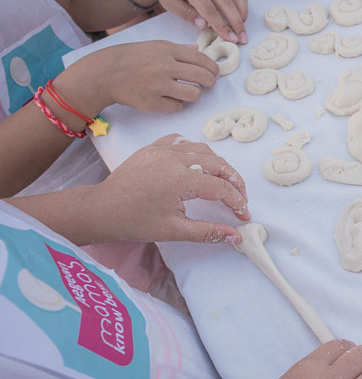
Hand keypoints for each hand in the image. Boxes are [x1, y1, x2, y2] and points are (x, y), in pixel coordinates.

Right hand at [58, 41, 219, 115]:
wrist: (103, 73)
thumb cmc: (130, 58)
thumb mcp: (153, 46)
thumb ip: (177, 49)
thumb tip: (198, 49)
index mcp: (166, 50)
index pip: (201, 58)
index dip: (212, 67)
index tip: (214, 72)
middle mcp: (164, 66)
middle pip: (203, 77)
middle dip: (210, 82)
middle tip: (207, 84)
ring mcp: (158, 85)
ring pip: (195, 94)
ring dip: (195, 94)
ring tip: (189, 92)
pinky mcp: (152, 102)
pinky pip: (178, 106)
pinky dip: (177, 104)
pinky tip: (170, 98)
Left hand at [88, 134, 249, 243]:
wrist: (101, 209)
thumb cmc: (134, 222)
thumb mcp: (173, 230)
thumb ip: (208, 232)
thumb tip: (236, 237)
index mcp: (180, 179)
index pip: (221, 187)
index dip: (237, 202)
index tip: (243, 216)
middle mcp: (175, 158)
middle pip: (219, 164)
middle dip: (234, 182)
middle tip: (239, 199)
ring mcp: (163, 149)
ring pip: (204, 150)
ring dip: (218, 166)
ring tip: (223, 183)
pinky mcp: (153, 147)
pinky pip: (183, 141)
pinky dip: (196, 151)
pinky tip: (198, 164)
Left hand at [128, 0, 249, 43]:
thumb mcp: (168, 2)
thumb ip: (186, 13)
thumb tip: (203, 26)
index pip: (209, 9)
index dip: (221, 25)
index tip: (229, 38)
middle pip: (227, 3)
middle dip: (236, 23)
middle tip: (242, 39)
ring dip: (243, 13)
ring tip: (242, 30)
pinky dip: (242, 3)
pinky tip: (240, 16)